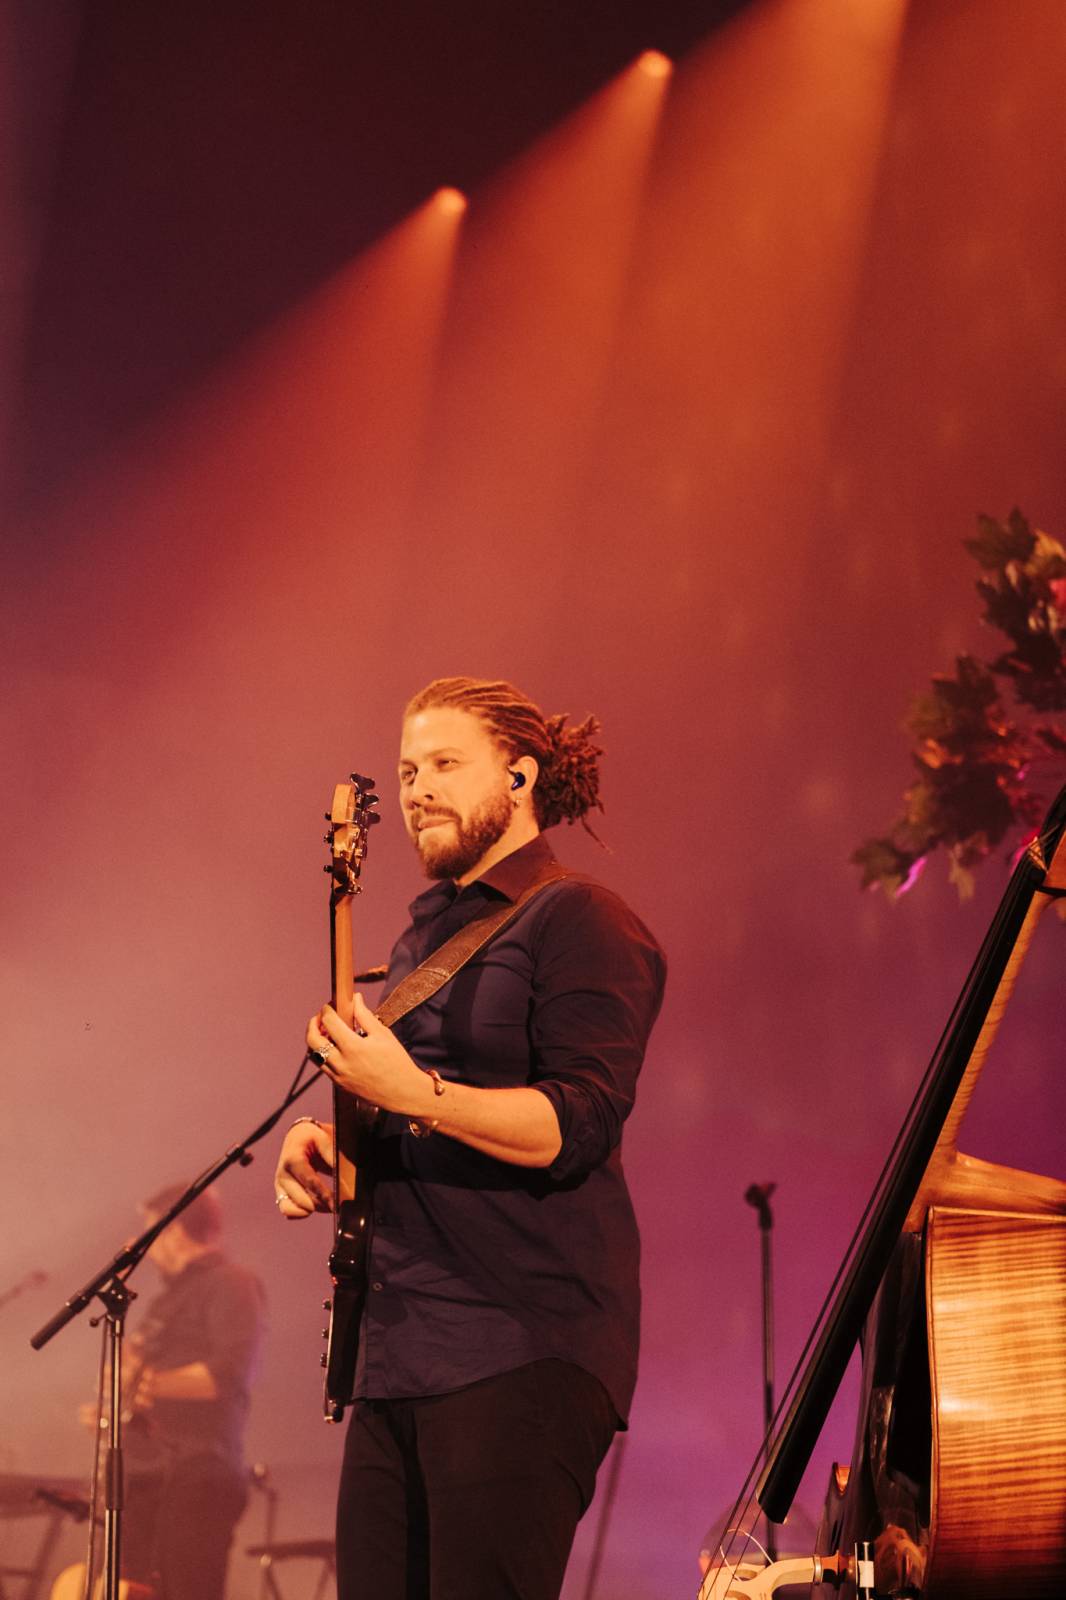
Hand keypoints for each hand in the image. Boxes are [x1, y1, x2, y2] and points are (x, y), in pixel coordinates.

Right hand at [274, 1119, 334, 1217]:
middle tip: (338, 1205)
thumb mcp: (324, 1139)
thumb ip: (333, 1158)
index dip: (323, 1194)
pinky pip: (288, 1211)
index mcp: (293, 1159)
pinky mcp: (280, 1193)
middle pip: (301, 1199)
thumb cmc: (312, 1138)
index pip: (309, 1181)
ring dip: (312, 1210)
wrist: (297, 1137)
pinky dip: (302, 1212)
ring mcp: (279, 1186)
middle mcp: (282, 1174)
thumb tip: (345, 1180)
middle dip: (321, 1205)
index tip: (336, 1203)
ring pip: (291, 1209)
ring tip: (328, 1205)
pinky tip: (318, 1206)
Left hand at [307, 995, 435, 1118]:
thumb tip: (355, 998)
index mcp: (353, 1047)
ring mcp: (338, 1076)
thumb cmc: (397, 1062)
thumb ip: (365, 1015)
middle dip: (313, 1024)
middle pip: (312, 1039)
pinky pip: (323, 1067)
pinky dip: (323, 1055)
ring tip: (326, 1033)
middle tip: (320, 1017)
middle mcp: (341, 1063)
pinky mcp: (340, 1085)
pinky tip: (335, 1048)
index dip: (326, 1010)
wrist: (403, 1092)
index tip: (330, 1005)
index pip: (329, 1022)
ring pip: (314, 1055)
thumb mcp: (383, 1035)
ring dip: (316, 1041)